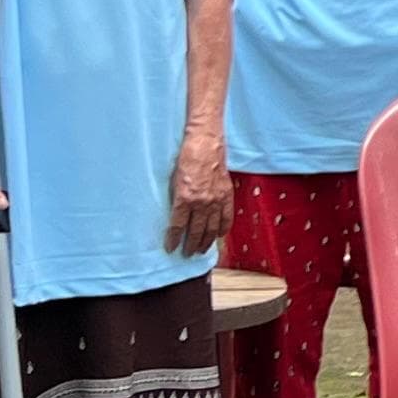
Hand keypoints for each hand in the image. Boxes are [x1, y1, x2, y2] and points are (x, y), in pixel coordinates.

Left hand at [165, 134, 230, 259]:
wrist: (206, 143)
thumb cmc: (186, 158)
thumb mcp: (173, 180)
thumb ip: (175, 199)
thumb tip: (175, 216)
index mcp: (185, 198)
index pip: (178, 226)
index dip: (174, 239)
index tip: (170, 248)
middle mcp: (202, 202)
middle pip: (196, 231)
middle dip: (190, 245)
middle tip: (186, 254)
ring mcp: (216, 199)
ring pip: (212, 228)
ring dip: (206, 241)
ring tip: (201, 251)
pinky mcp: (226, 194)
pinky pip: (226, 217)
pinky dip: (223, 229)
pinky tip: (218, 236)